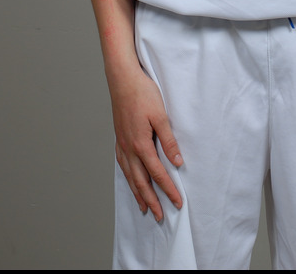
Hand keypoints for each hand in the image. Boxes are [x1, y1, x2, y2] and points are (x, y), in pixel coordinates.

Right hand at [109, 66, 183, 219]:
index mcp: (141, 144)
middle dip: (151, 200)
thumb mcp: (160, 115)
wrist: (122, 78)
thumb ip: (169, 139)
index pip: (157, 174)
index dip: (168, 190)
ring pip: (130, 175)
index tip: (177, 202)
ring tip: (143, 207)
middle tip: (159, 216)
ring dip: (138, 193)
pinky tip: (130, 180)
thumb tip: (177, 161)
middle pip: (141, 181)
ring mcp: (122, 143)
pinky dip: (127, 177)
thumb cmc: (143, 93)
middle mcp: (129, 148)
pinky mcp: (119, 137)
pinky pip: (122, 164)